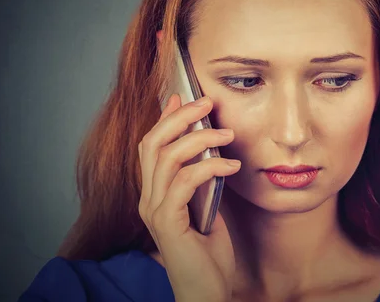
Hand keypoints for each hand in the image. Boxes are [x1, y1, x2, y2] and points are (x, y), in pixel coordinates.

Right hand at [138, 94, 238, 301]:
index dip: (164, 118)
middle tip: (206, 104)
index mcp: (155, 192)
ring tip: (227, 133)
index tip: (183, 96)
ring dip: (199, 139)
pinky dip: (209, 167)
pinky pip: (184, 182)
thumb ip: (202, 179)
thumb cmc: (209, 252)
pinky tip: (231, 165)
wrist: (207, 291)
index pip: (151, 145)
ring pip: (166, 158)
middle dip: (179, 118)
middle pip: (152, 143)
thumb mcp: (207, 206)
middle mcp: (148, 198)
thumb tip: (211, 148)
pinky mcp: (167, 223)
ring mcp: (154, 210)